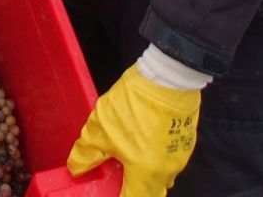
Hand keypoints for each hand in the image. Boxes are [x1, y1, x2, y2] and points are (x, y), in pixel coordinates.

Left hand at [66, 62, 200, 194]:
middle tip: (119, 180)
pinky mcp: (185, 140)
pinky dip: (156, 157)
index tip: (109, 192)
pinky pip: (169, 158)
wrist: (166, 78)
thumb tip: (76, 167)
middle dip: (135, 190)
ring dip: (146, 174)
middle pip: (151, 192)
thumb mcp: (101, 129)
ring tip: (128, 158)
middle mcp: (167, 170)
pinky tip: (143, 141)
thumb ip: (87, 153)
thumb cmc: (134, 105)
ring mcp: (180, 156)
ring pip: (162, 176)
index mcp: (146, 173)